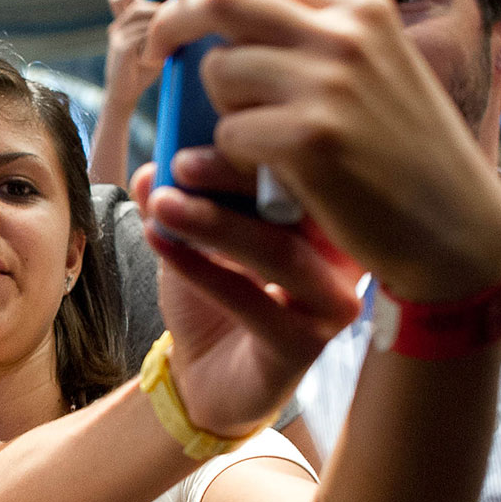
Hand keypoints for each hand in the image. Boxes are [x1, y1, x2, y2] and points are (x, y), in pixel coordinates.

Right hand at [104, 0, 162, 112]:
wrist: (125, 94)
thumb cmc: (141, 70)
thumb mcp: (150, 46)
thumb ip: (155, 30)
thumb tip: (176, 14)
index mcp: (121, 25)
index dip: (147, 2)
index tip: (163, 15)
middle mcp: (117, 28)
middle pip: (138, 7)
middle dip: (156, 14)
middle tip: (171, 28)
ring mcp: (117, 37)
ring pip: (144, 23)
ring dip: (158, 32)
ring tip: (167, 45)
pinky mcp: (121, 48)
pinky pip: (143, 37)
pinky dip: (154, 43)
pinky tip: (160, 54)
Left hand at [132, 155, 362, 437]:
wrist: (210, 379)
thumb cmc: (216, 295)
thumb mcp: (194, 233)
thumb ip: (177, 194)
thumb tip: (155, 163)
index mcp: (332, 214)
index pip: (307, 164)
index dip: (254, 140)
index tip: (202, 121)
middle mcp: (345, 255)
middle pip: (301, 203)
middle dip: (234, 176)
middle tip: (179, 161)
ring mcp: (331, 303)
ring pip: (278, 253)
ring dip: (213, 224)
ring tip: (162, 203)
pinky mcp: (304, 346)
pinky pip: (252, 302)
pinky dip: (200, 268)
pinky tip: (159, 242)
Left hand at [141, 0, 500, 303]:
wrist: (456, 230)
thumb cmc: (407, 158)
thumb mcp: (379, 73)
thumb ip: (320, 36)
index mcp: (361, 12)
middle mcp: (345, 35)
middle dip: (174, 20)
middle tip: (156, 51)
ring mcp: (328, 84)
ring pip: (219, 72)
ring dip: (221, 109)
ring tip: (262, 139)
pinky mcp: (308, 139)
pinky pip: (228, 134)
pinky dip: (235, 159)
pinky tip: (276, 176)